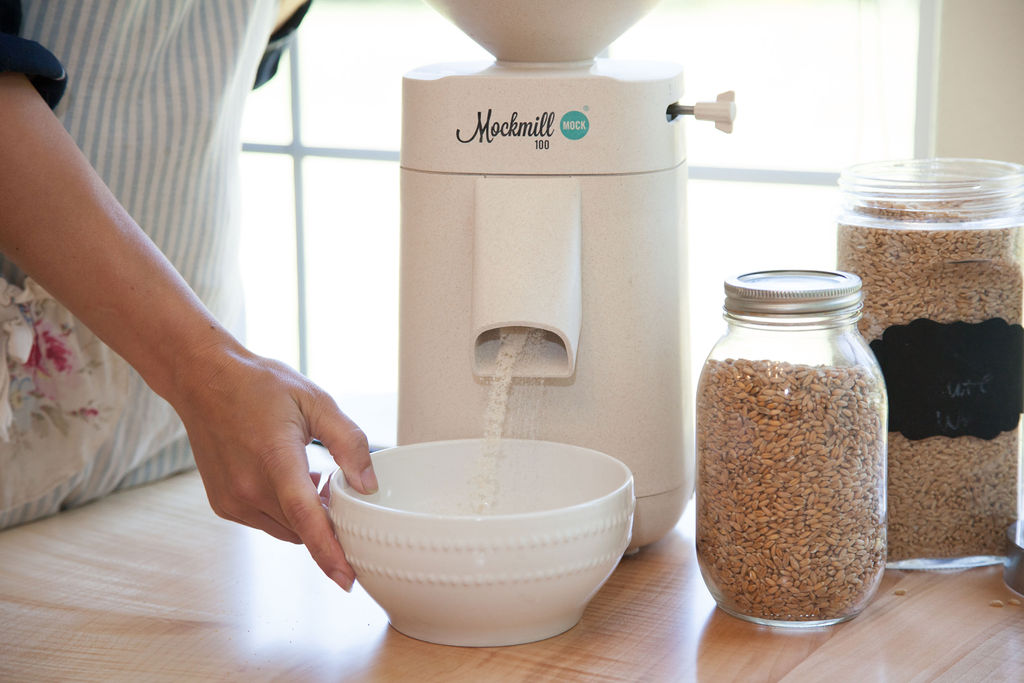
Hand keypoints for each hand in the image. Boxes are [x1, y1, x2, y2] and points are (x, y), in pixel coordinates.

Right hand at [172, 341, 376, 590]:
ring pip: (286, 530)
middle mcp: (249, 487)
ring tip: (312, 475)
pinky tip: (288, 479)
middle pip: (303, 528)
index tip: (348, 579)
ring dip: (306, 516)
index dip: (329, 551)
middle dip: (328, 520)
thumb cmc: (261, 386)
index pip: (306, 517)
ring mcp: (232, 500)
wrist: (203, 380)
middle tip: (337, 483)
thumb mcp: (316, 401)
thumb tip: (369, 485)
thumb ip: (348, 442)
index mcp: (276, 459)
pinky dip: (284, 512)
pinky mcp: (223, 505)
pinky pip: (266, 523)